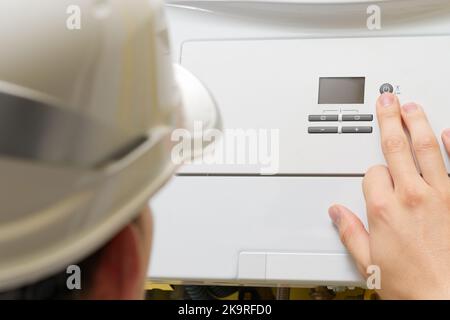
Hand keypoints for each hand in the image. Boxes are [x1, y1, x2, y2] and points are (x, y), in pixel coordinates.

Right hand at [329, 93, 449, 299]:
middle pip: (395, 147)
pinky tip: (447, 131)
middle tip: (387, 101)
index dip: (370, 175)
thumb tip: (336, 212)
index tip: (373, 181)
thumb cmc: (410, 286)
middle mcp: (412, 197)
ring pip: (426, 149)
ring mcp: (440, 196)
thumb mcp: (368, 264)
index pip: (371, 174)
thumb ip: (350, 232)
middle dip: (388, 121)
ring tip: (411, 107)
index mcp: (384, 210)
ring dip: (416, 124)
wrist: (446, 299)